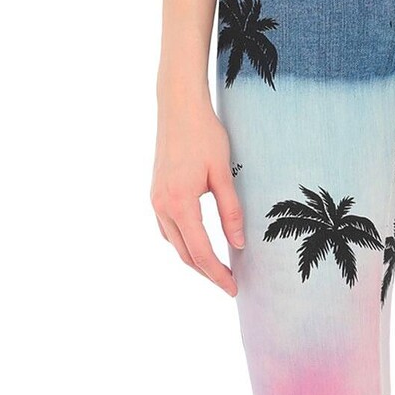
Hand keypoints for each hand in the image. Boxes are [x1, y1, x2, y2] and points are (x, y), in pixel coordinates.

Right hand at [151, 93, 243, 294]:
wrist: (178, 107)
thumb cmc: (205, 135)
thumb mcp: (224, 174)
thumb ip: (231, 211)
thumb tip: (239, 245)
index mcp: (180, 204)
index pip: (201, 252)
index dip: (218, 274)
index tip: (233, 288)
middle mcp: (162, 206)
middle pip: (185, 254)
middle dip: (208, 273)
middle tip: (230, 285)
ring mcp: (155, 200)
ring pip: (174, 244)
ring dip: (195, 260)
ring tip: (218, 270)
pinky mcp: (156, 194)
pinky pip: (168, 230)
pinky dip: (184, 243)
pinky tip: (198, 244)